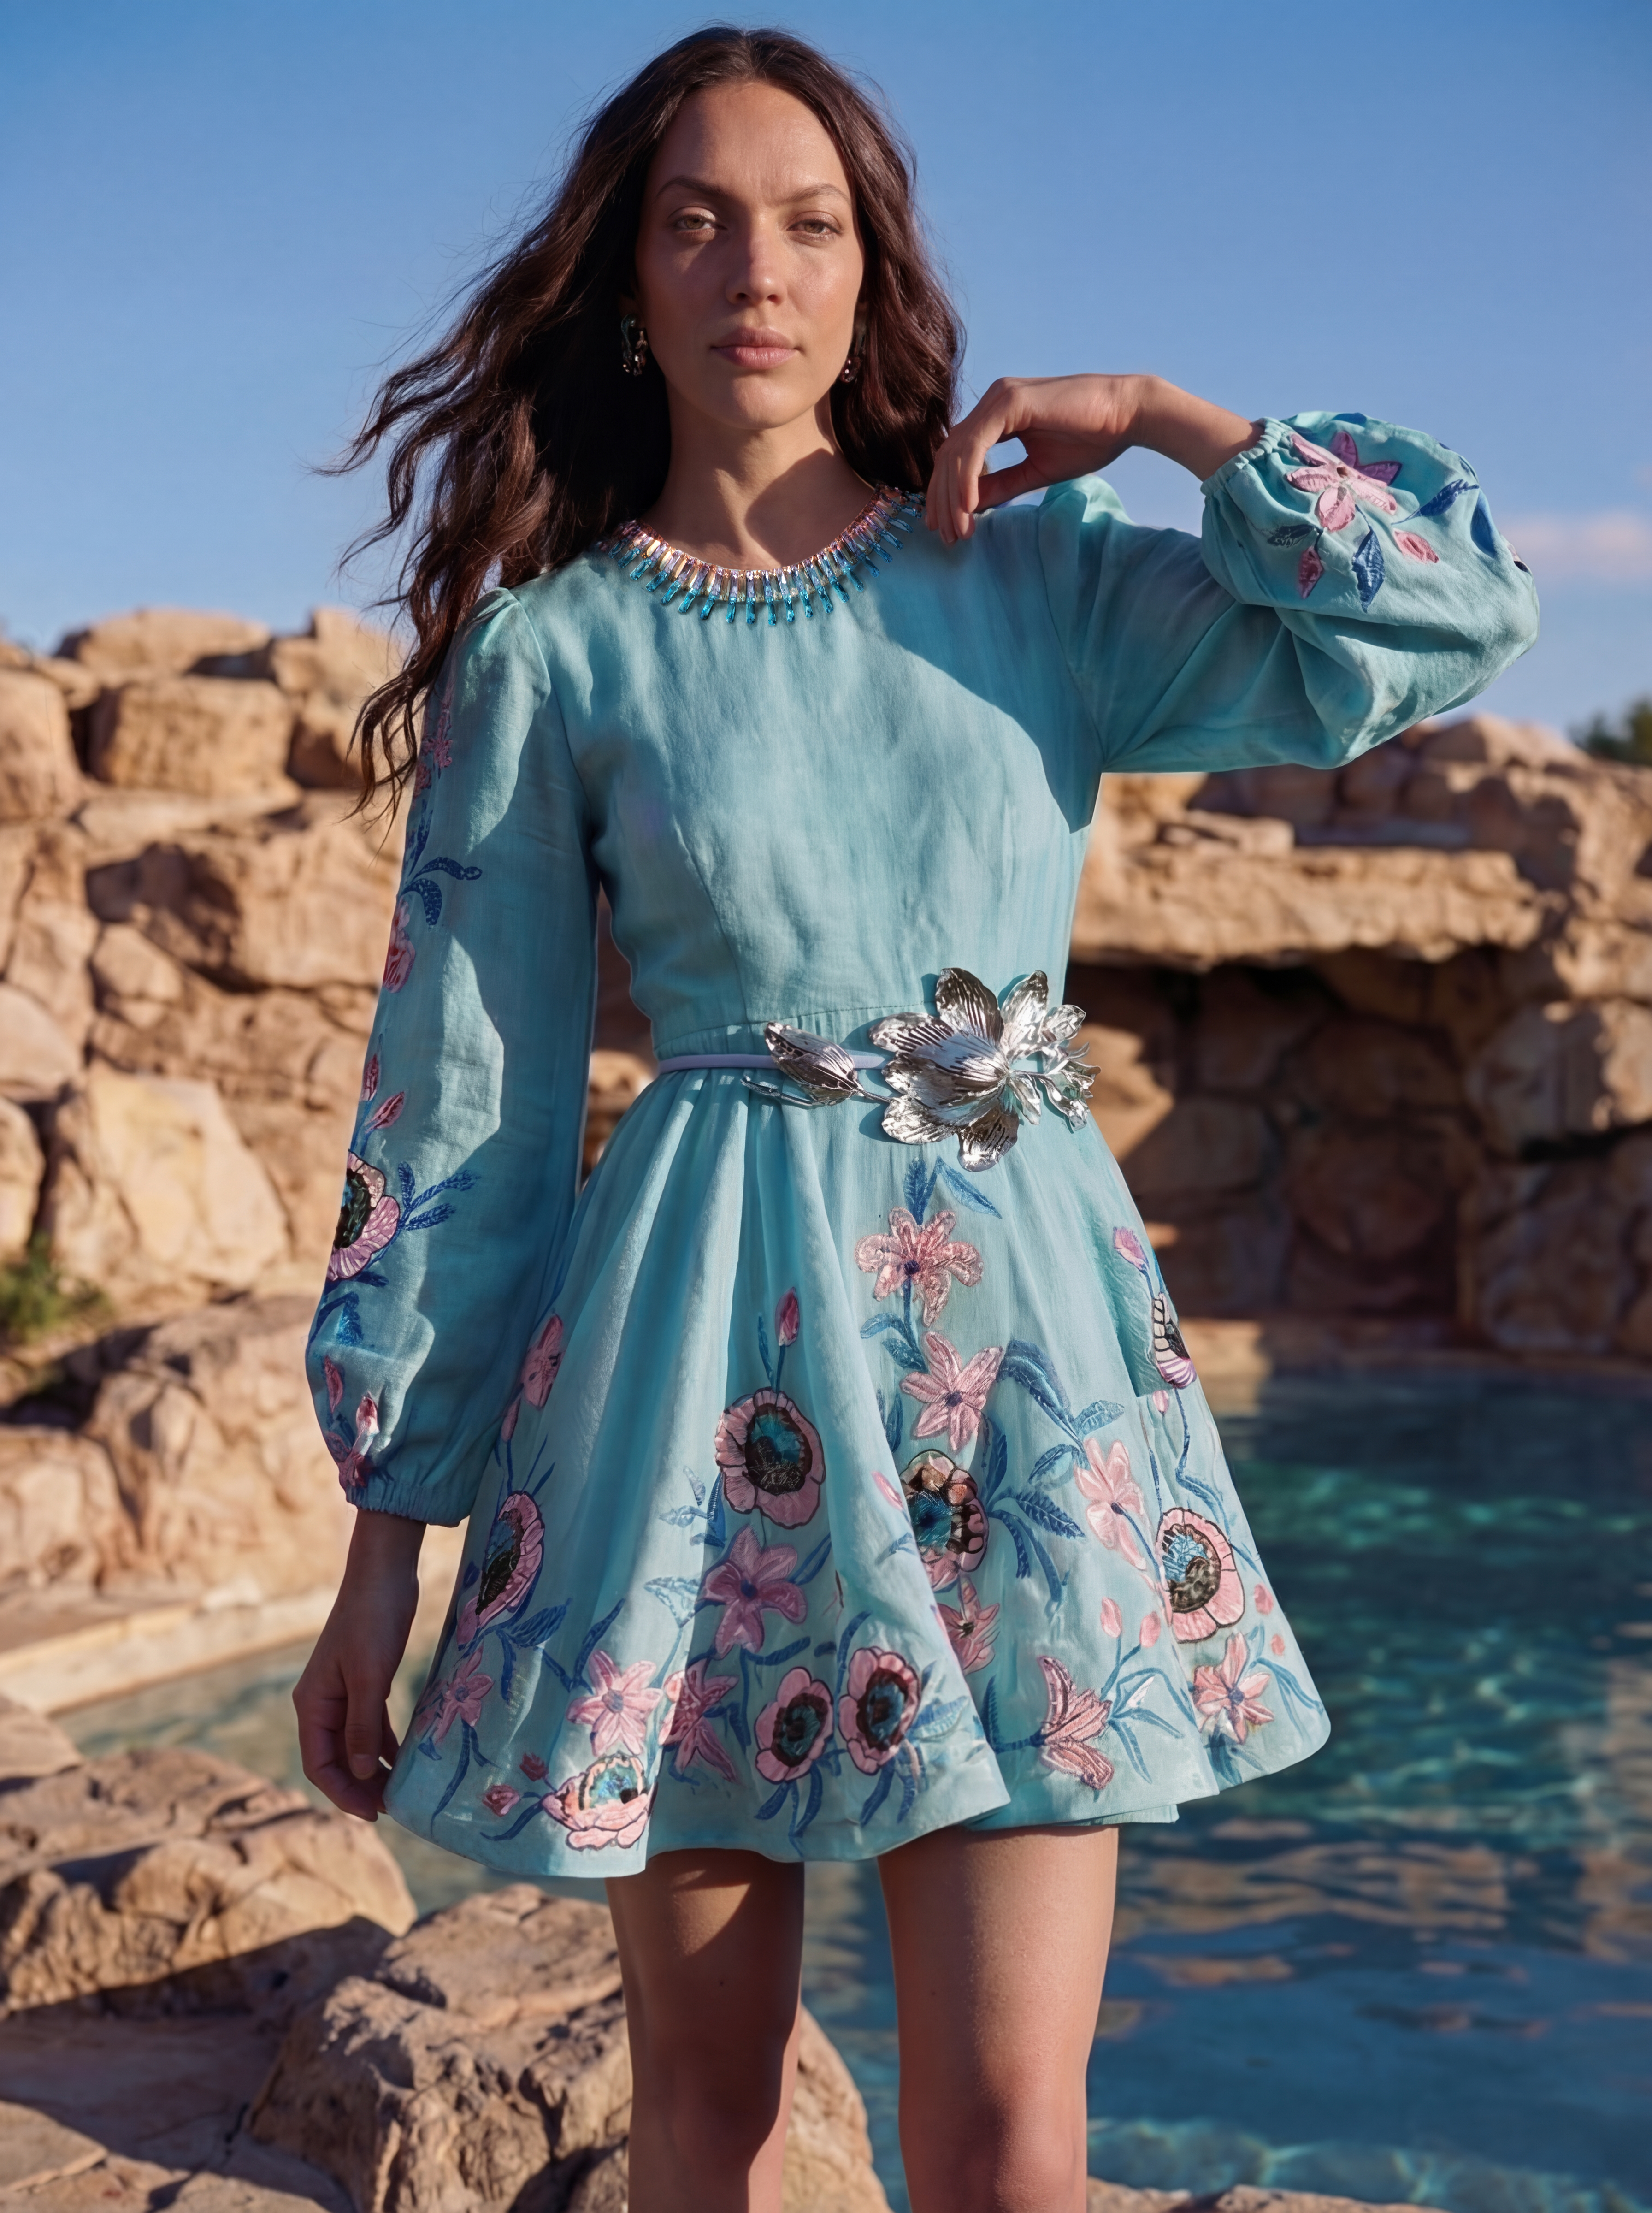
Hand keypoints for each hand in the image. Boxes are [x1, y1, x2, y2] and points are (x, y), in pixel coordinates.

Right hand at [294, 1510, 424, 1819]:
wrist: (385, 1574)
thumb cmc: (373, 1620)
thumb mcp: (369, 1677)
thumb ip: (361, 1726)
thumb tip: (361, 1774)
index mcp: (312, 1704)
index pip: (319, 1764)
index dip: (343, 1793)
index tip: (373, 1814)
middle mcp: (322, 1702)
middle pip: (334, 1759)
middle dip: (358, 1787)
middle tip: (390, 1811)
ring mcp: (343, 1692)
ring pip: (353, 1745)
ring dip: (372, 1770)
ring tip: (398, 1794)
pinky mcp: (365, 1681)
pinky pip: (370, 1725)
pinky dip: (383, 1745)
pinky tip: (403, 1761)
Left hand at [925, 373, 1259, 544]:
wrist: (1127, 415)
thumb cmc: (1091, 439)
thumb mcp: (1036, 471)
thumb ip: (1000, 485)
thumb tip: (968, 506)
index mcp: (997, 414)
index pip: (958, 455)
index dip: (947, 493)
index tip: (948, 528)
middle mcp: (993, 400)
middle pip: (949, 454)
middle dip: (942, 499)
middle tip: (945, 536)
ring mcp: (999, 397)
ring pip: (957, 451)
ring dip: (953, 495)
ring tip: (957, 530)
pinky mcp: (1011, 401)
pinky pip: (976, 446)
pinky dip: (968, 478)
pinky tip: (968, 508)